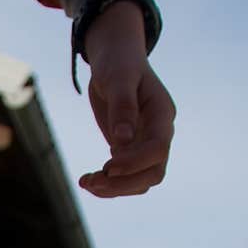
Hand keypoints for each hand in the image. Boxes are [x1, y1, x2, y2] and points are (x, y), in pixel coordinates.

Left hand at [77, 1, 175, 198]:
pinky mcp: (132, 149)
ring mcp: (146, 143)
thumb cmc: (118, 63)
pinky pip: (127, 176)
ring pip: (141, 180)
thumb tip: (122, 141)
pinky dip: (109, 183)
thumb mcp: (117, 78)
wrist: (116, 59)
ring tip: (85, 182)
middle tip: (91, 182)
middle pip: (153, 172)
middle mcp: (159, 132)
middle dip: (124, 183)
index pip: (158, 148)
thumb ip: (122, 106)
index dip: (135, 162)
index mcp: (161, 113)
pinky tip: (88, 180)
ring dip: (114, 188)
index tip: (107, 166)